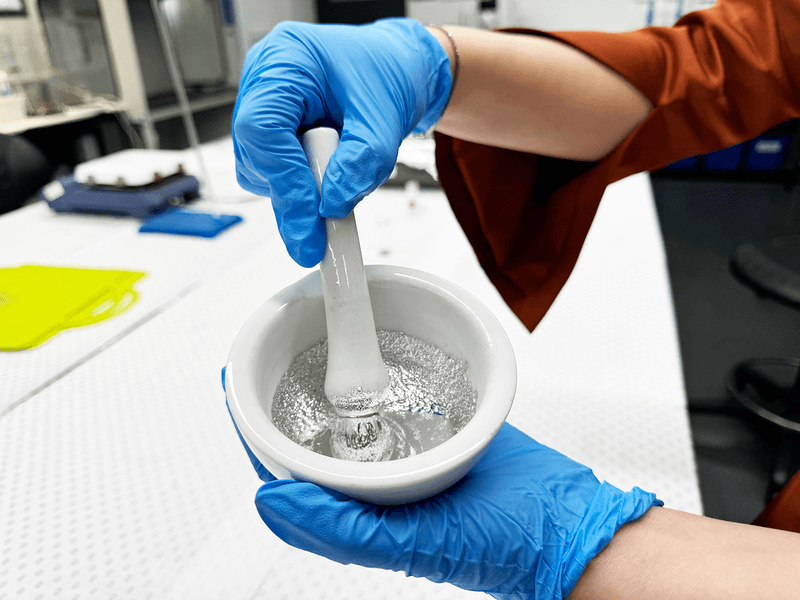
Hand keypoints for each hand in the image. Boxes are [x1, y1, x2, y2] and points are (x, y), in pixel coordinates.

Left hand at [222, 365, 659, 599]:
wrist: (563, 521)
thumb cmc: (497, 544)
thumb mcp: (410, 543)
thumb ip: (340, 529)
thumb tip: (270, 498)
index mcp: (357, 508)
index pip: (284, 465)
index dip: (252, 427)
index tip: (232, 384)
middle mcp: (375, 477)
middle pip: (310, 429)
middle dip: (282, 390)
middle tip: (265, 346)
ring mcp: (404, 446)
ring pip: (350, 406)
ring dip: (324, 373)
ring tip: (304, 337)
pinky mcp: (437, 421)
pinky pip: (399, 391)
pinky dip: (378, 367)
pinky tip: (370, 345)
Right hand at [232, 19, 452, 266]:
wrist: (399, 68)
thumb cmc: (390, 73)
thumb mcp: (386, 118)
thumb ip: (362, 163)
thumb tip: (332, 205)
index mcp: (286, 60)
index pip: (263, 128)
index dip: (285, 178)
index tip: (312, 216)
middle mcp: (265, 79)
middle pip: (257, 153)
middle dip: (292, 196)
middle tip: (318, 238)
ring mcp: (264, 103)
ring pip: (261, 168)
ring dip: (298, 190)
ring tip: (338, 185)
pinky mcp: (274, 127)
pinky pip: (274, 169)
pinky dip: (302, 184)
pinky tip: (328, 179)